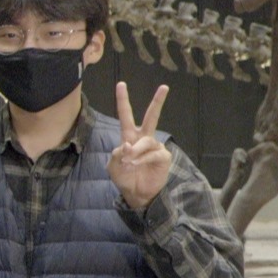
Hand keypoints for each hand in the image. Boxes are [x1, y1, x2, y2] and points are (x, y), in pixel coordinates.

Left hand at [108, 82, 172, 210]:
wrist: (136, 193)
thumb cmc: (124, 177)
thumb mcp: (113, 165)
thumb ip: (116, 153)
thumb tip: (128, 145)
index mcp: (129, 136)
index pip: (126, 115)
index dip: (123, 100)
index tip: (121, 84)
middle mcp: (143, 139)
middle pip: (151, 117)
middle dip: (157, 102)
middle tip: (164, 87)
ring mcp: (155, 146)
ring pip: (146, 141)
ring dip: (135, 151)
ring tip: (128, 161)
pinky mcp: (163, 156)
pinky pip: (152, 153)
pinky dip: (142, 159)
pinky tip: (136, 165)